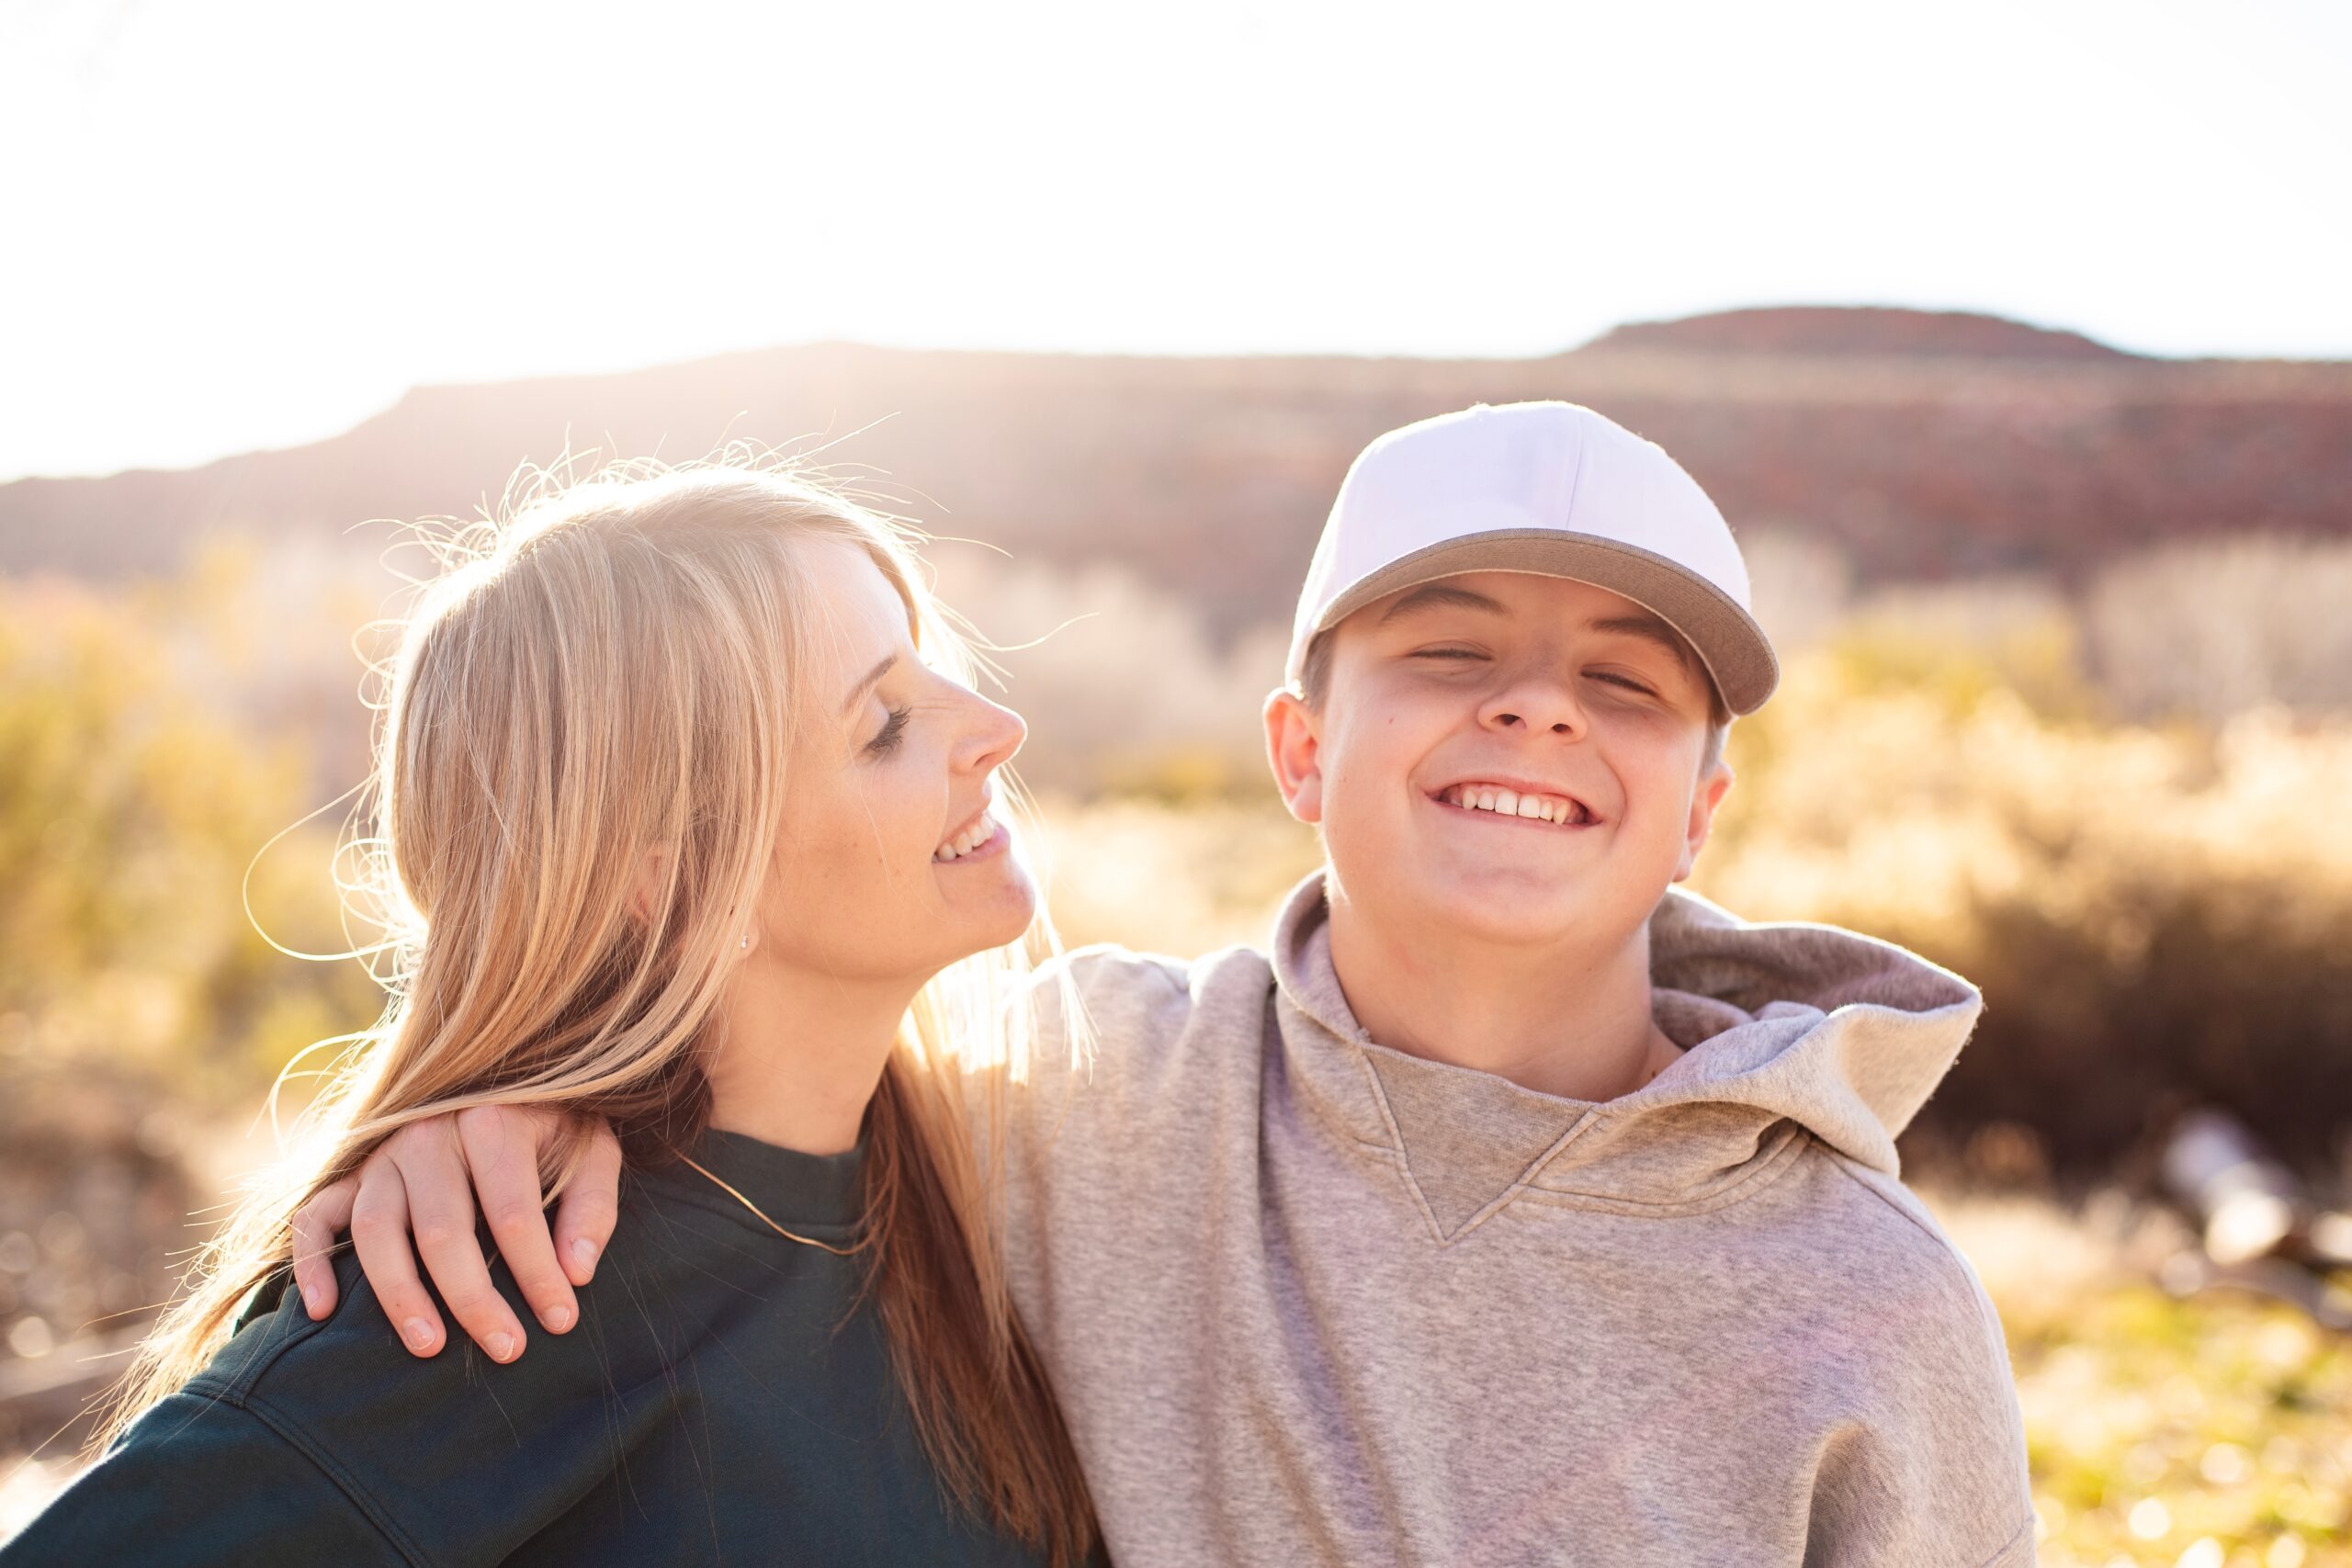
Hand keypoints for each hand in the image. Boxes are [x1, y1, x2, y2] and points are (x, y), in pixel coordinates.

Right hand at [289, 1106, 623, 1360]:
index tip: (562, 1319)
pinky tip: (321, 1312)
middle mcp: (429, 1134)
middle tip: (506, 1349)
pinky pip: (315, 1217)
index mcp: (493, 1121)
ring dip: (398, 1293)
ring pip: (375, 1230)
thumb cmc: (555, 1131)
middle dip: (474, 1299)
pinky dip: (310, 1262)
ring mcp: (382, 1155)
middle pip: (442, 1230)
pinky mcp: (350, 1175)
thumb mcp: (594, 1153)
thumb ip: (591, 1208)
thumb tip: (577, 1273)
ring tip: (429, 1346)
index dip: (538, 1273)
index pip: (513, 1213)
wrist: (508, 1086)